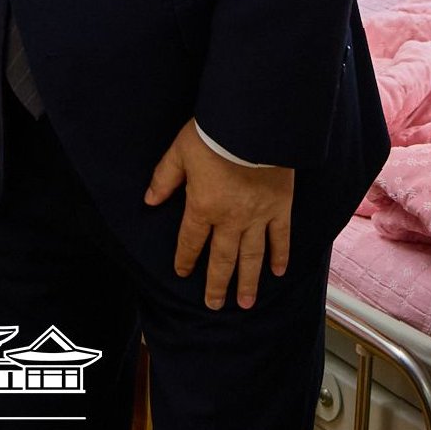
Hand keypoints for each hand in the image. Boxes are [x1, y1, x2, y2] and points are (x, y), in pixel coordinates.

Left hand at [145, 120, 294, 310]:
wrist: (255, 124)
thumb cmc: (215, 135)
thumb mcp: (180, 152)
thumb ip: (164, 178)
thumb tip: (149, 200)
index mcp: (203, 207)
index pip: (191, 242)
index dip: (185, 259)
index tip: (183, 274)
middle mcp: (230, 220)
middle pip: (222, 259)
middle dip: (217, 284)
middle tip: (215, 305)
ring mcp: (258, 216)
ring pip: (251, 256)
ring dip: (247, 282)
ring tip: (244, 304)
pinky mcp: (281, 208)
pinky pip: (281, 238)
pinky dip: (280, 256)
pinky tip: (277, 273)